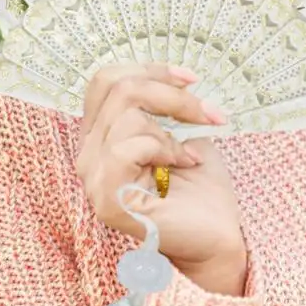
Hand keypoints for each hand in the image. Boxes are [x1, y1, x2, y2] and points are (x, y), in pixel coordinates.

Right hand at [75, 63, 246, 288]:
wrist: (217, 237)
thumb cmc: (200, 188)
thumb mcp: (180, 130)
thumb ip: (160, 104)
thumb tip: (172, 75)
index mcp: (101, 135)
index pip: (105, 80)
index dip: (149, 69)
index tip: (190, 78)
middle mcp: (88, 154)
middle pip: (116, 87)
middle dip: (170, 93)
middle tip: (205, 111)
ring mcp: (93, 177)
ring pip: (125, 113)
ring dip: (172, 126)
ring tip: (189, 154)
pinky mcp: (105, 197)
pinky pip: (127, 146)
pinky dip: (165, 148)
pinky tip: (182, 165)